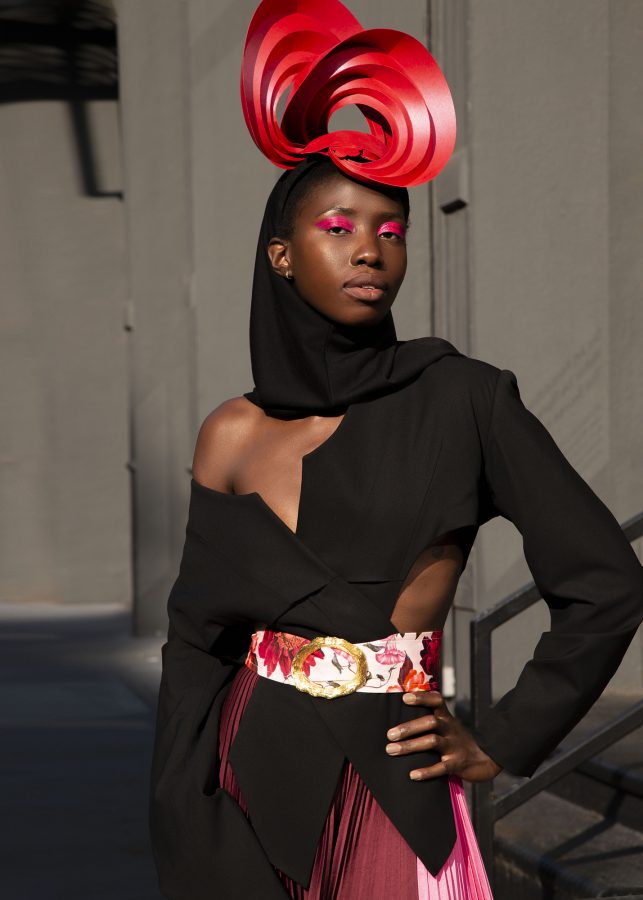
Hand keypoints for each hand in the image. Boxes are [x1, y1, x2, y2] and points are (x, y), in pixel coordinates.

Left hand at [385, 690, 502, 782]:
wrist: (485, 760)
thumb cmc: (457, 741)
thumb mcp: (447, 727)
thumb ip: (429, 721)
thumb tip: (399, 721)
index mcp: (446, 718)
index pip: (436, 701)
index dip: (422, 698)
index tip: (405, 698)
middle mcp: (450, 729)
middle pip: (430, 722)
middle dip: (409, 727)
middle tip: (390, 734)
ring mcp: (454, 746)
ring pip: (432, 742)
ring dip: (410, 746)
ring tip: (391, 750)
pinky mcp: (457, 764)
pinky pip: (441, 767)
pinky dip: (427, 771)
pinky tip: (413, 775)